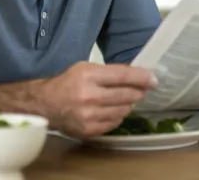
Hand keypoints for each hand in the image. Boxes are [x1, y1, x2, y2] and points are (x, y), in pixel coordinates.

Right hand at [39, 61, 156, 137]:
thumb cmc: (68, 82)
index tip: (153, 79)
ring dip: (129, 104)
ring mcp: (89, 116)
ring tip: (128, 100)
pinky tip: (115, 110)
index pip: (122, 76)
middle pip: (125, 95)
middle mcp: (89, 96)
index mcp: (88, 75)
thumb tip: (137, 77)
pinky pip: (114, 123)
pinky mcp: (88, 130)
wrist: (45, 105)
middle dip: (139, 92)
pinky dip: (118, 116)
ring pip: (122, 111)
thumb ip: (110, 72)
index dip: (141, 77)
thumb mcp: (86, 68)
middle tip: (143, 90)